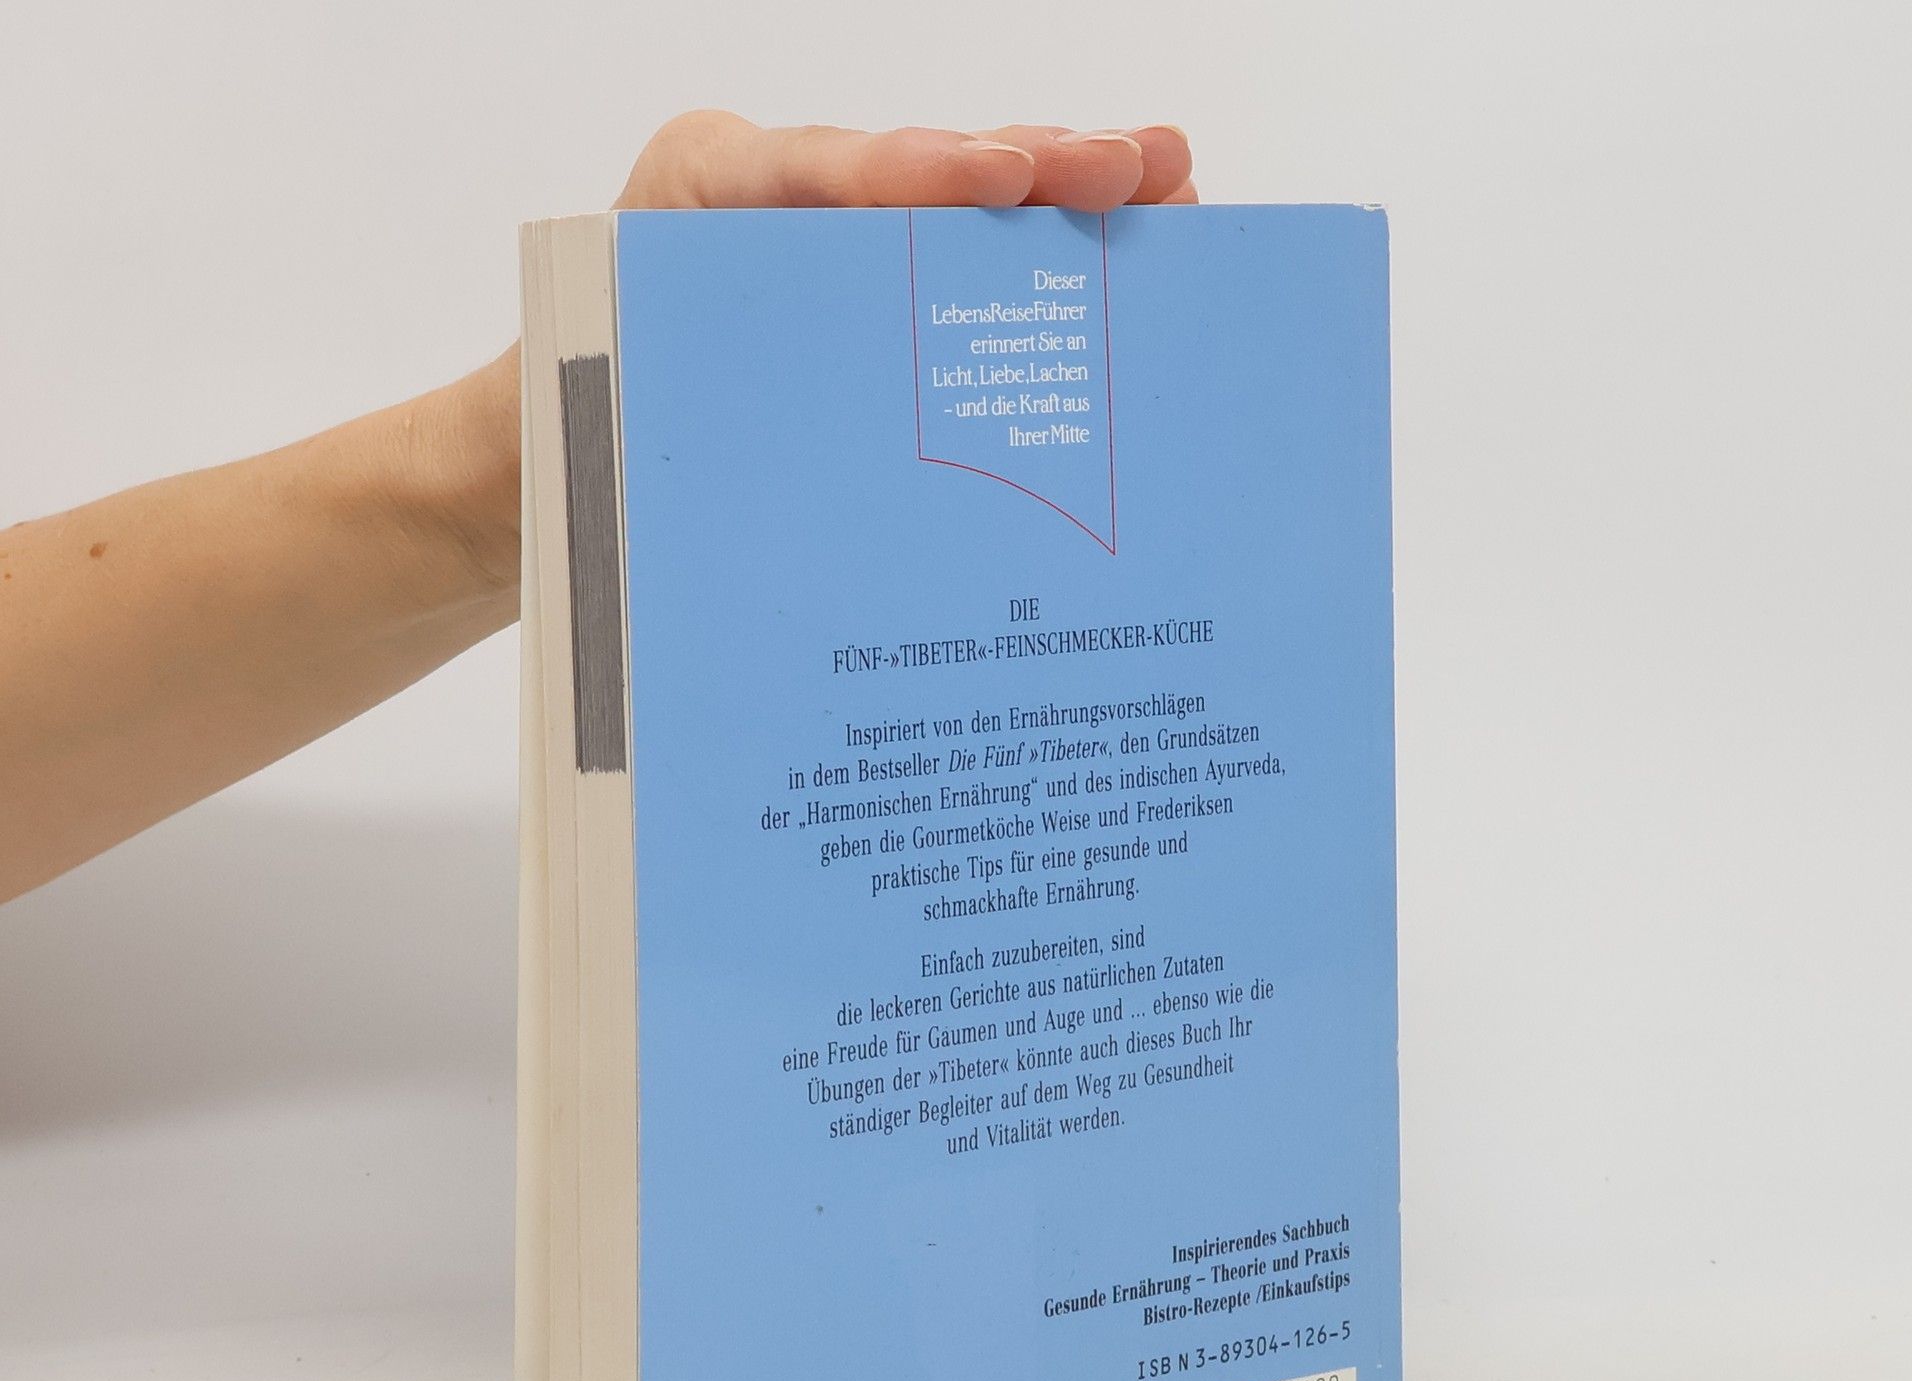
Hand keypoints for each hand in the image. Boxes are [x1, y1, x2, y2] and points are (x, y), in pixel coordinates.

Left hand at [454, 113, 1194, 580]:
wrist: (531, 466)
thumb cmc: (566, 426)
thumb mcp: (606, 396)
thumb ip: (688, 379)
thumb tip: (778, 457)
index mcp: (697, 198)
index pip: (812, 172)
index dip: (913, 173)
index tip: (1001, 179)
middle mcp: (776, 205)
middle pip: (917, 174)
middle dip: (1036, 168)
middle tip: (1137, 169)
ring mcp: (828, 248)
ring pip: (955, 217)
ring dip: (1066, 207)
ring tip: (1167, 186)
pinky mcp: (862, 302)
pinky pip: (956, 277)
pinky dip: (1039, 273)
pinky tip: (1121, 251)